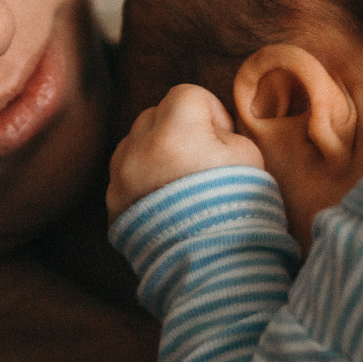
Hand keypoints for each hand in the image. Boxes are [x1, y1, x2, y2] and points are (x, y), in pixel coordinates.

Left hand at [106, 84, 263, 217]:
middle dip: (178, 129)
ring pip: (134, 143)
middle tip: (201, 161)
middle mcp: (138, 147)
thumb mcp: (250, 157)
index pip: (188, 94)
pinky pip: (124, 175)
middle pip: (154, 114)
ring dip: (155, 152)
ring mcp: (120, 177)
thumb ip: (224, 133)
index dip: (212, 114)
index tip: (223, 142)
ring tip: (181, 183)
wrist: (211, 266)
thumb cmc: (238, 207)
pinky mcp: (113, 204)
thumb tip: (209, 131)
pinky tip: (166, 202)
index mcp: (174, 130)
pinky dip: (143, 180)